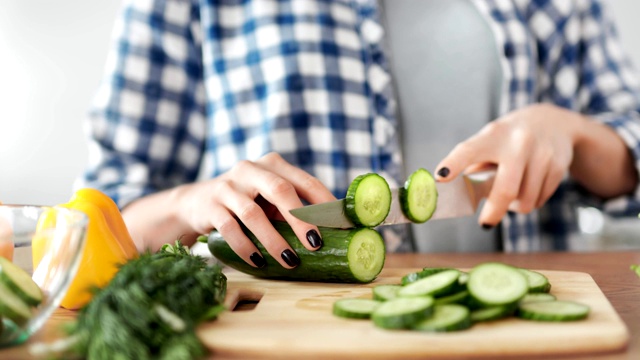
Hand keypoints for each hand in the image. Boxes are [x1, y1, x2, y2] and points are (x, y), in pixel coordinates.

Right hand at [172, 152, 335, 268]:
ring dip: (273, 240)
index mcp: (273, 165)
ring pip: (253, 213)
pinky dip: (245, 247)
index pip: (306, 182)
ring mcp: (228, 186)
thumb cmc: (246, 202)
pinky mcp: (210, 206)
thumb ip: (295, 208)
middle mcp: (251, 169)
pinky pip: (230, 228)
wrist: (196, 203)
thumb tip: (336, 232)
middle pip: (281, 191)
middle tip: (316, 244)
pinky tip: (257, 262)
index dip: (326, 205)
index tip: (342, 228)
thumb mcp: (270, 199)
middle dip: (301, 219)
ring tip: (289, 261)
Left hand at [434, 104, 581, 227]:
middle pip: (505, 190)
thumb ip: (474, 164)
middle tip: (485, 223)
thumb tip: (460, 195)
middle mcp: (518, 143)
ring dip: (514, 206)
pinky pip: (539, 200)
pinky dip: (531, 200)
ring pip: (524, 201)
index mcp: (493, 136)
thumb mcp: (489, 141)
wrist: (553, 122)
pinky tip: (529, 185)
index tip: (440, 177)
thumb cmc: (508, 138)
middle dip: (493, 212)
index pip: (469, 150)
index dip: (454, 163)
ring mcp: (541, 154)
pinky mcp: (558, 166)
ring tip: (511, 193)